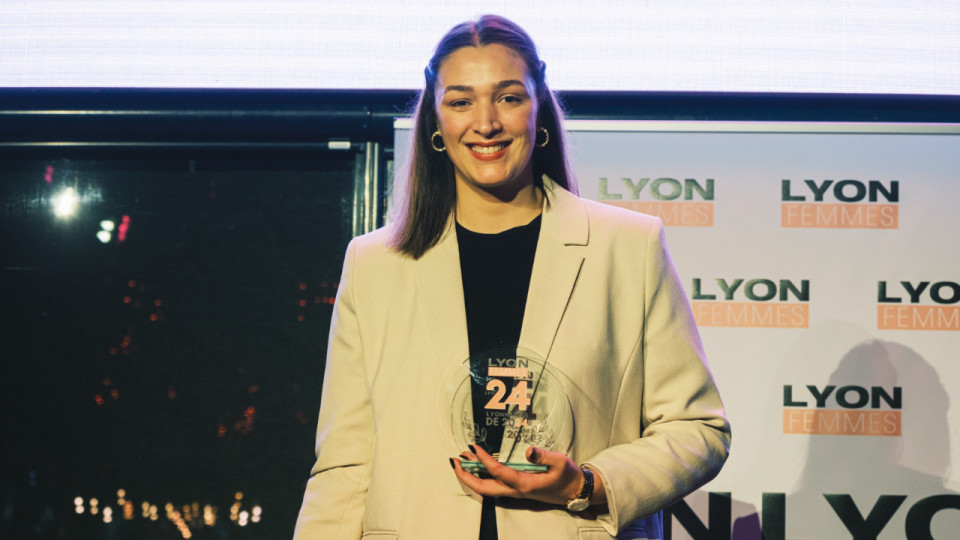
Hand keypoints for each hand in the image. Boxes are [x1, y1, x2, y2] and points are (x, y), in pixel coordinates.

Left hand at [450, 445, 582, 505]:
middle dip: (466, 476)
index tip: (473, 447)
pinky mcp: (517, 490)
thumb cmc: (567, 476)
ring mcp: (516, 492)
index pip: (498, 472)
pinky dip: (482, 477)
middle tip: (455, 461)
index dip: (484, 460)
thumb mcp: (560, 462)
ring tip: (462, 460)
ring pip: (487, 489)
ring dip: (472, 476)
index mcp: (526, 484)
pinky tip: (479, 465)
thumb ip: (544, 456)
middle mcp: (517, 491)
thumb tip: (528, 450)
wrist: (575, 491)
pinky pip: (494, 486)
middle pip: (484, 489)